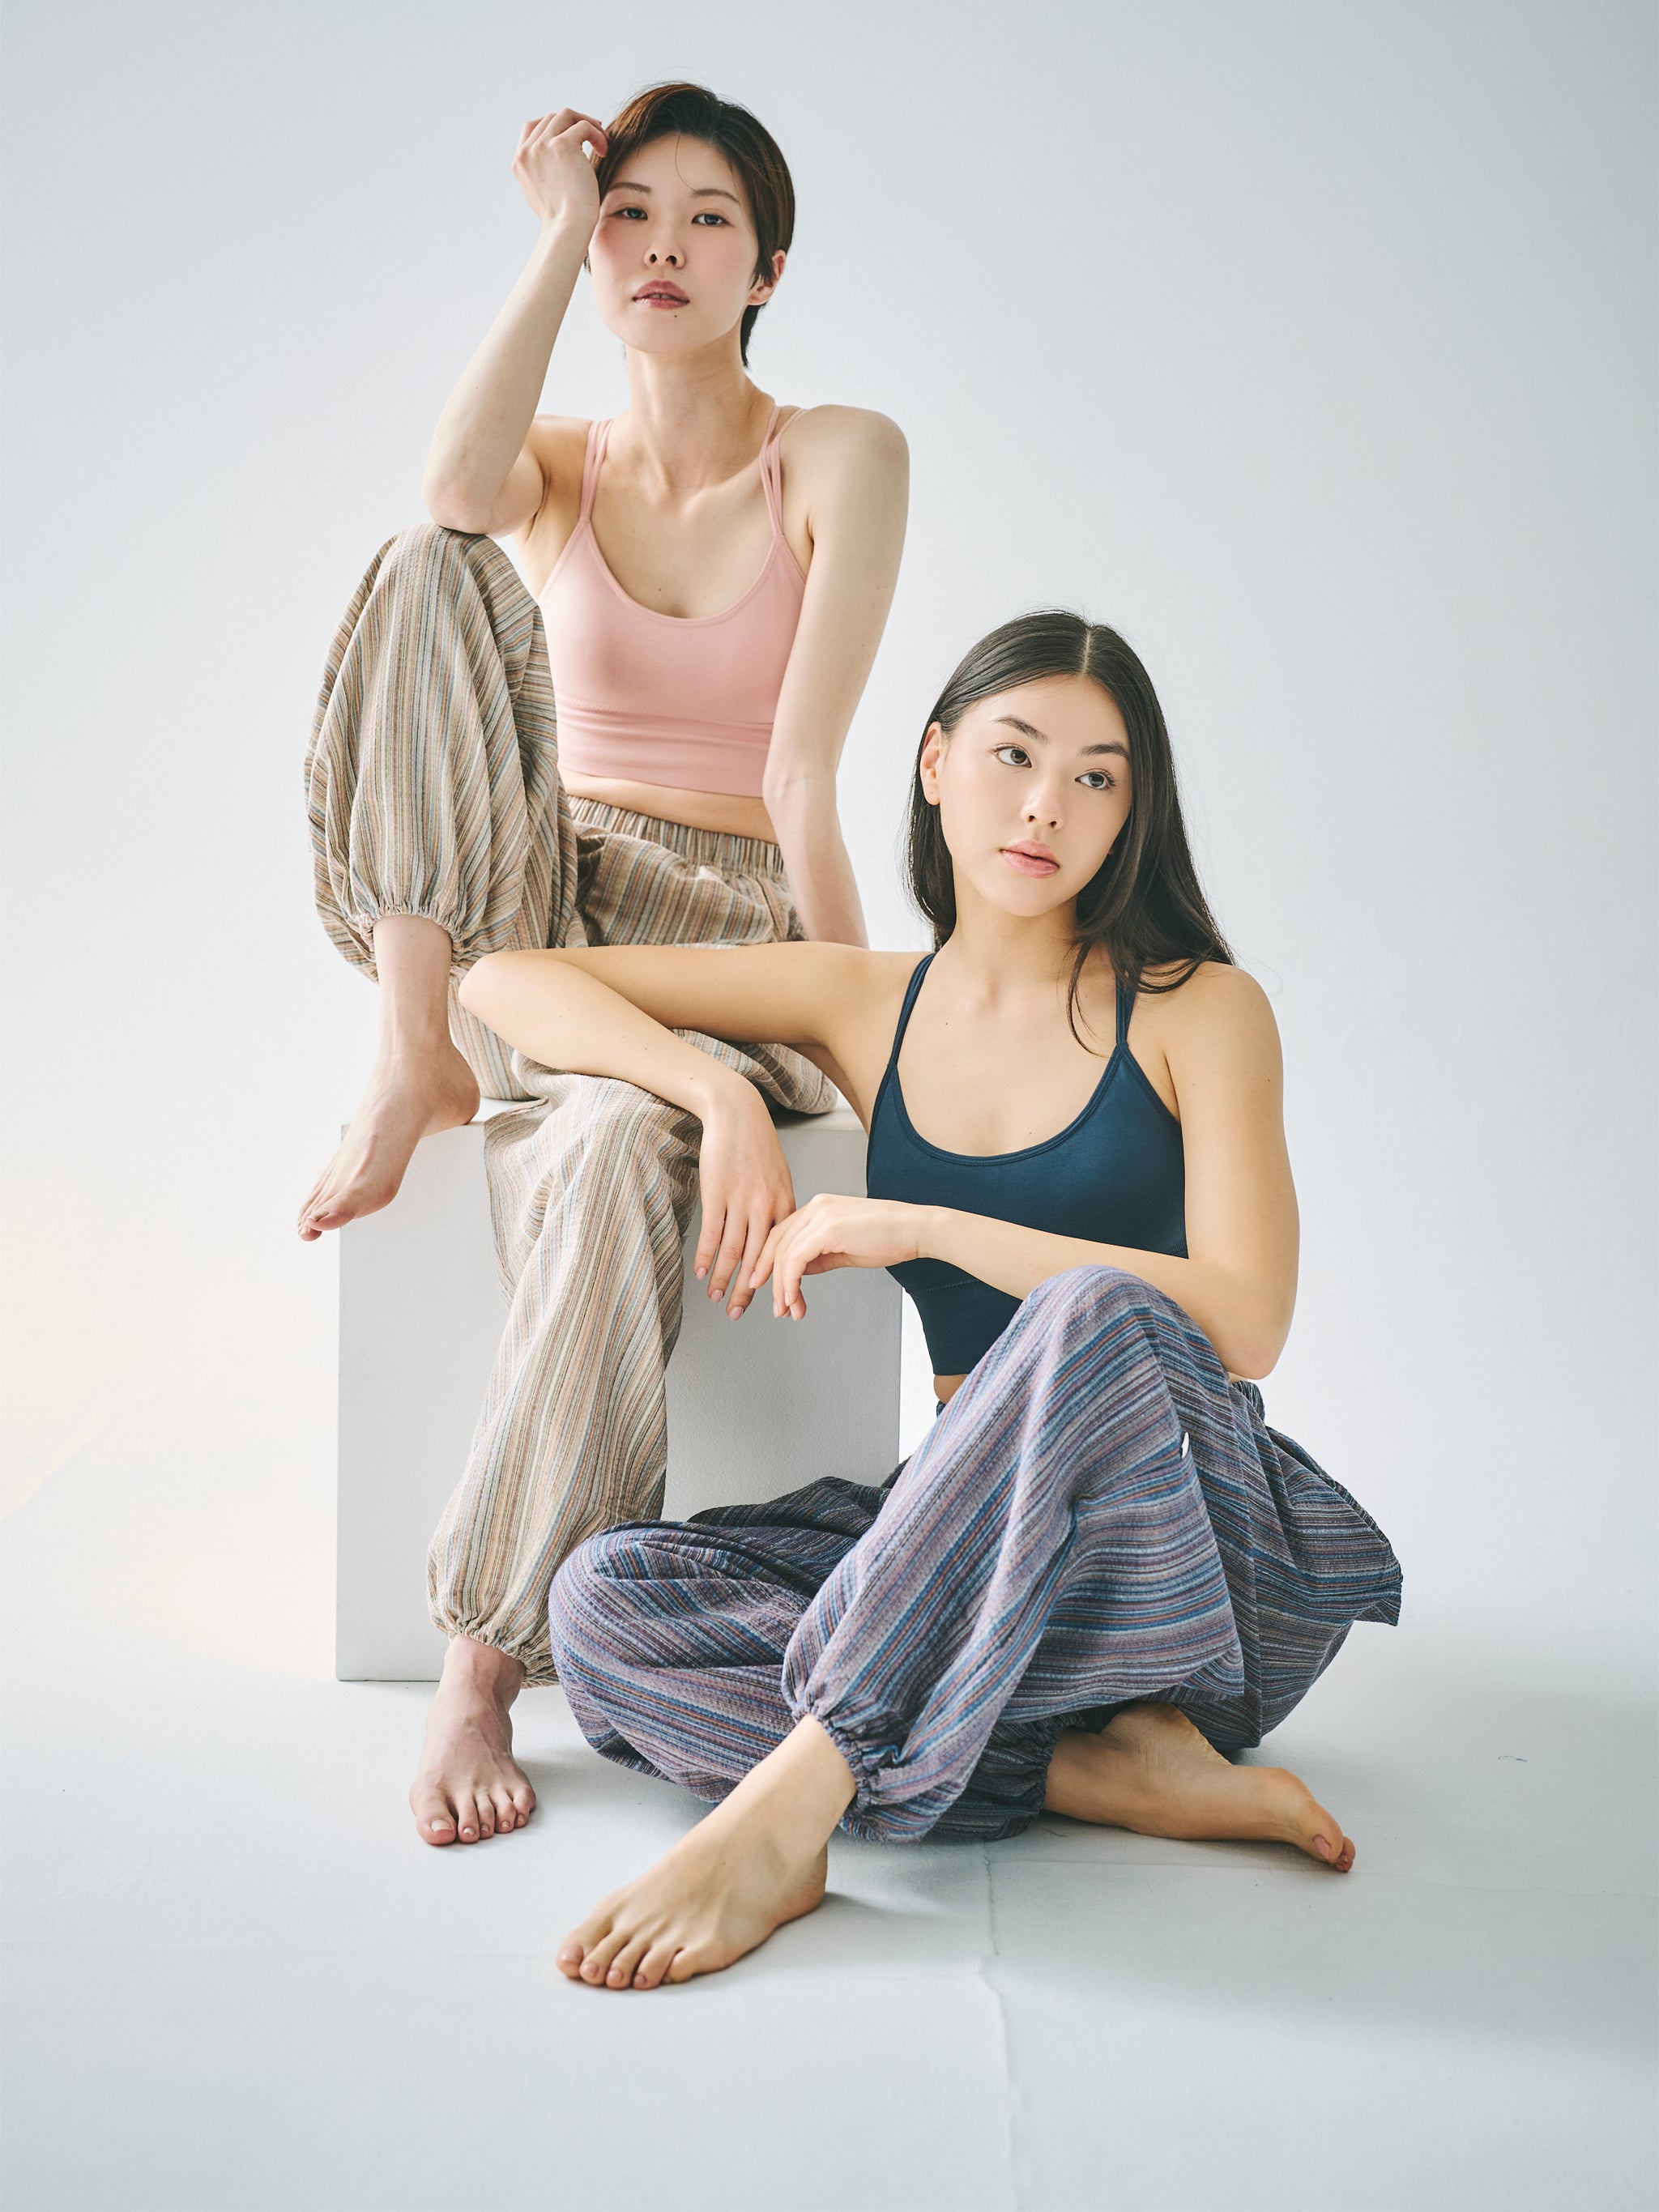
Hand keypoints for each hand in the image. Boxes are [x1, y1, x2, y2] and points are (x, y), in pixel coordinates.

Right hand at [511, 108, 608, 237]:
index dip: (555, 126)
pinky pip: (583, 126)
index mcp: (520, 161)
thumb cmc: (563, 219)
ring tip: (602, 141)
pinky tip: (604, 150)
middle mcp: (527, 151)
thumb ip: (543, 171)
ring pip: (566, 116)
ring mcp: (542, 146)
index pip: (533, 127)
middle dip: (574, 123)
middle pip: (551, 118)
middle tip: (594, 135)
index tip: (574, 136)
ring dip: (587, 124)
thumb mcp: (543, 192)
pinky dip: (597, 134)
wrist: (568, 228)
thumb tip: (555, 159)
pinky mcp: (562, 145)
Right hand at [693, 1084, 797, 1317]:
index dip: (784, 1282)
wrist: (737, 1113)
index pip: (786, 1252)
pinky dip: (706, 1257)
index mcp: (785, 1204)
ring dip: (723, 1280)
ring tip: (716, 1299)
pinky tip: (701, 1273)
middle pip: (760, 1260)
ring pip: (734, 1252)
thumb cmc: (757, 1145)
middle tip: (741, 1314)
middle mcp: (766, 1206)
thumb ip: (779, 1207)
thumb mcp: (779, 1176)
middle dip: (750, 1292)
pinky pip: (712, 1234)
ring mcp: (741, 1201)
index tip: (783, 1305)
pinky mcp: (717, 1194)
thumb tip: (779, 1236)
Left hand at [749, 1195, 928, 1319]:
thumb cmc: (889, 1238)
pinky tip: (793, 1299)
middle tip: (775, 1306)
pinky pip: (795, 1259)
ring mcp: (820, 1215)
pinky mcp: (827, 1229)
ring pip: (783, 1254)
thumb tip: (797, 1272)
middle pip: (776, 1243)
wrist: (916, 1230)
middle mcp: (815, 1206)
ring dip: (782, 1288)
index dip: (770, 1263)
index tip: (768, 1286)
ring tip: (787, 1309)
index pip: (782, 1234)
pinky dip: (790, 1283)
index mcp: (819, 1207)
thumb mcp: (844, 1249)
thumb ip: (817, 1257)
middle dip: (771, 1279)